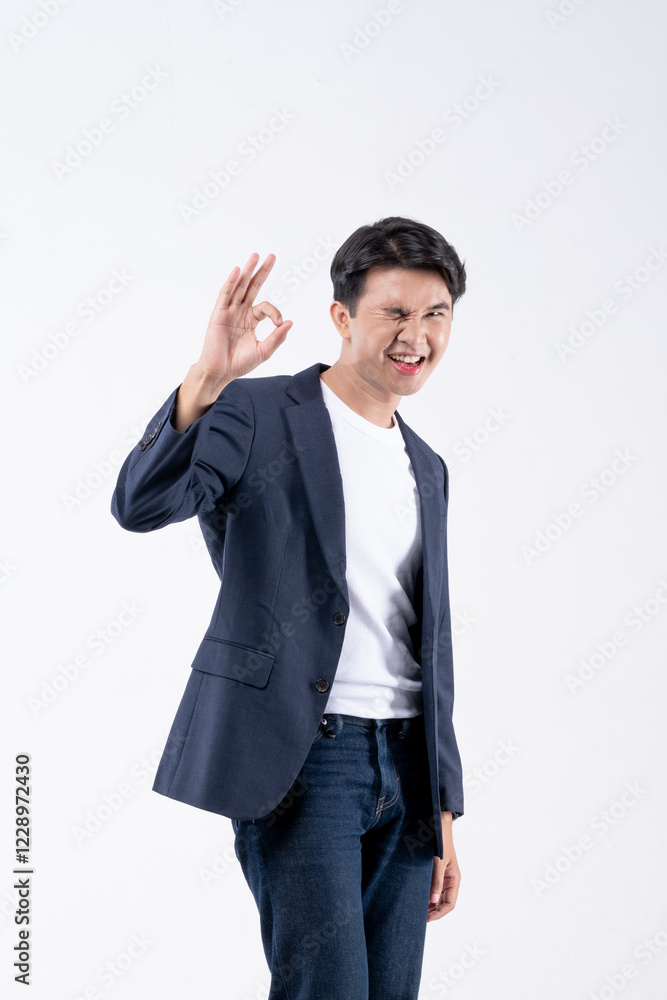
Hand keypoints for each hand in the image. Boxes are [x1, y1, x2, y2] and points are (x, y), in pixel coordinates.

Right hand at [196, 252, 291, 382]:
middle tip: (271, 256)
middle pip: (252, 287)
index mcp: (250, 319)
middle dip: (261, 271)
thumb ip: (277, 337)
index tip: (279, 323)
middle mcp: (240, 312)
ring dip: (247, 271)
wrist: (220, 373)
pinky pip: (225, 295)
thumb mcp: (263, 351)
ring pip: (239, 287)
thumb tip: (290, 322)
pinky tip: (238, 271)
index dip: (275, 312)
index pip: (266, 307)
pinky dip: (231, 283)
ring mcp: (229, 311)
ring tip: (255, 256)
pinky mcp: (218, 314)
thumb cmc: (239, 363)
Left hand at [427, 811, 460, 922]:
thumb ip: (436, 881)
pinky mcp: (434, 871)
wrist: (437, 823)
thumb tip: (432, 900)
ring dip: (428, 903)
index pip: (449, 904)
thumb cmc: (441, 841)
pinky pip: (431, 886)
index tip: (427, 919)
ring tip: (417, 908)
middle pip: (442, 902)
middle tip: (419, 917)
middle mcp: (449, 879)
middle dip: (432, 911)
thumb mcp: (438, 862)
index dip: (439, 913)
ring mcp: (442, 875)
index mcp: (454, 879)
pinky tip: (417, 896)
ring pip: (436, 896)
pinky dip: (425, 893)